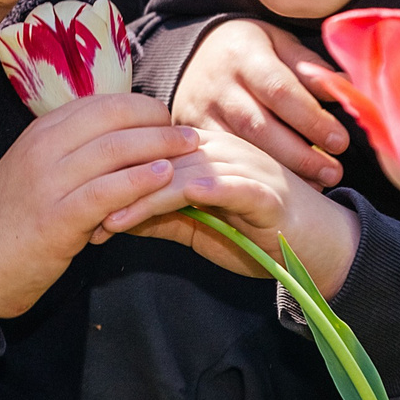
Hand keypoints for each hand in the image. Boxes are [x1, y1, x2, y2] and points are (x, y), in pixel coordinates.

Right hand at [0, 94, 196, 320]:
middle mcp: (43, 148)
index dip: (141, 107)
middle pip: (113, 118)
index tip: (165, 119)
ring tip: (190, 151)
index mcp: (40, 132)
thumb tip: (120, 140)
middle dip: (158, 121)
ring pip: (115, 149)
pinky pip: (107, 191)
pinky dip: (140, 181)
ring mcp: (48, 182)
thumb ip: (71, 153)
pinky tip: (165, 178)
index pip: (100, 103)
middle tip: (189, 134)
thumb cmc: (10, 222)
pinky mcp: (57, 218)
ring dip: (160, 147)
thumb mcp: (35, 172)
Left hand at [103, 128, 361, 297]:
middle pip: (161, 155)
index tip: (77, 197)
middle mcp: (226, 150)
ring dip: (142, 194)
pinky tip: (154, 208)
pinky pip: (220, 188)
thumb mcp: (200, 226)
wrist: (322, 249)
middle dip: (118, 183)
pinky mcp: (264, 193)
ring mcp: (247, 168)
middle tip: (78, 210)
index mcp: (209, 151)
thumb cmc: (260, 236)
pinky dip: (187, 196)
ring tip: (107, 218)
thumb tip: (111, 214)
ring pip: (184, 171)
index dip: (114, 171)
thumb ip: (162, 214)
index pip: (151, 149)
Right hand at [172, 20, 351, 188]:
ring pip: (239, 150)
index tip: (340, 141)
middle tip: (334, 171)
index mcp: (244, 55)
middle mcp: (218, 84)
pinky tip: (283, 189)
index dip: (312, 119)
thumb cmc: (251, 51)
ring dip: (281, 173)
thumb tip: (345, 86)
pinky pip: (222, 163)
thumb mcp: (280, 44)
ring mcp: (200, 112)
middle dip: (300, 155)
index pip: (280, 90)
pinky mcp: (192, 136)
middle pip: (259, 126)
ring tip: (317, 183)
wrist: (195, 55)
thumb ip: (310, 67)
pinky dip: (254, 178)